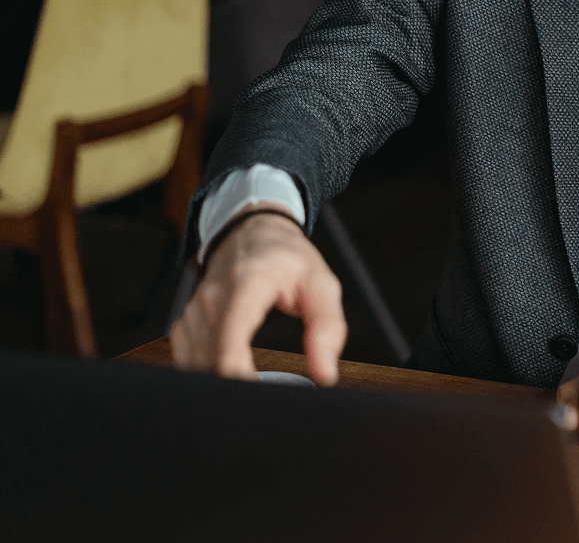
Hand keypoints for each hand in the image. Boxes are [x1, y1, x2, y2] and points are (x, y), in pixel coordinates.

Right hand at [171, 203, 347, 385]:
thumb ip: (328, 327)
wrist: (250, 231)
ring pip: (196, 370)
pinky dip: (208, 380)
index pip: (229, 345)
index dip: (240, 382)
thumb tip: (326, 375)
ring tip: (254, 403)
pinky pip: (189, 364)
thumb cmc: (290, 260)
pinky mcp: (184, 325)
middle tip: (267, 412)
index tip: (265, 403)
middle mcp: (211, 299)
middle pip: (209, 365)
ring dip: (221, 390)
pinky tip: (233, 386)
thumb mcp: (321, 283)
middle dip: (235, 393)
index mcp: (247, 284)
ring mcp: (192, 313)